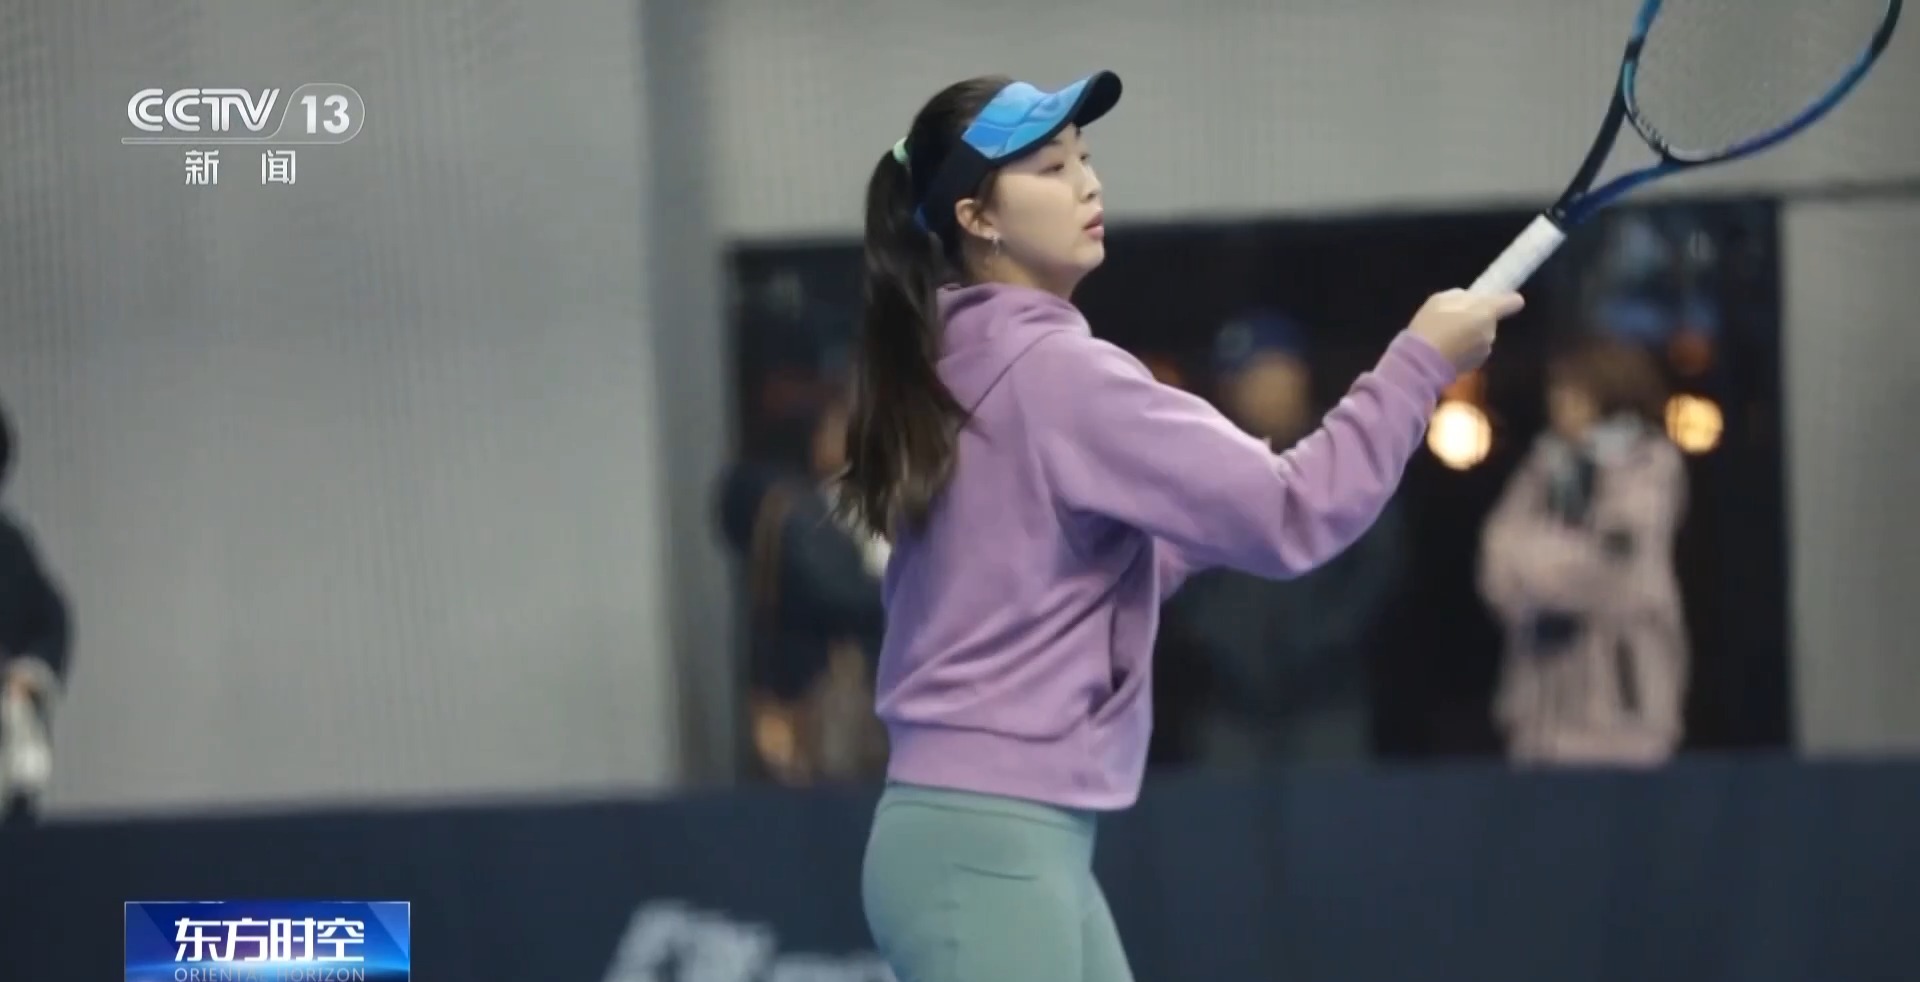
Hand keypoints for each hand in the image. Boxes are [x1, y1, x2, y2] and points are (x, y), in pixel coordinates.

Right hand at [1406, 288, 1525, 371]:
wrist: (1421, 361)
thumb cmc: (1431, 325)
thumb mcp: (1441, 299)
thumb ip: (1462, 298)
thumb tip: (1471, 301)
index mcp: (1487, 311)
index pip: (1513, 301)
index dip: (1508, 299)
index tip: (1495, 301)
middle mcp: (1491, 331)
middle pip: (1490, 320)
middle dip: (1477, 319)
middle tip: (1454, 320)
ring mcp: (1485, 350)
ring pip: (1482, 337)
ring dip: (1470, 335)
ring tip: (1447, 337)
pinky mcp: (1475, 365)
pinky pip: (1473, 351)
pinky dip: (1464, 350)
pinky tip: (1447, 350)